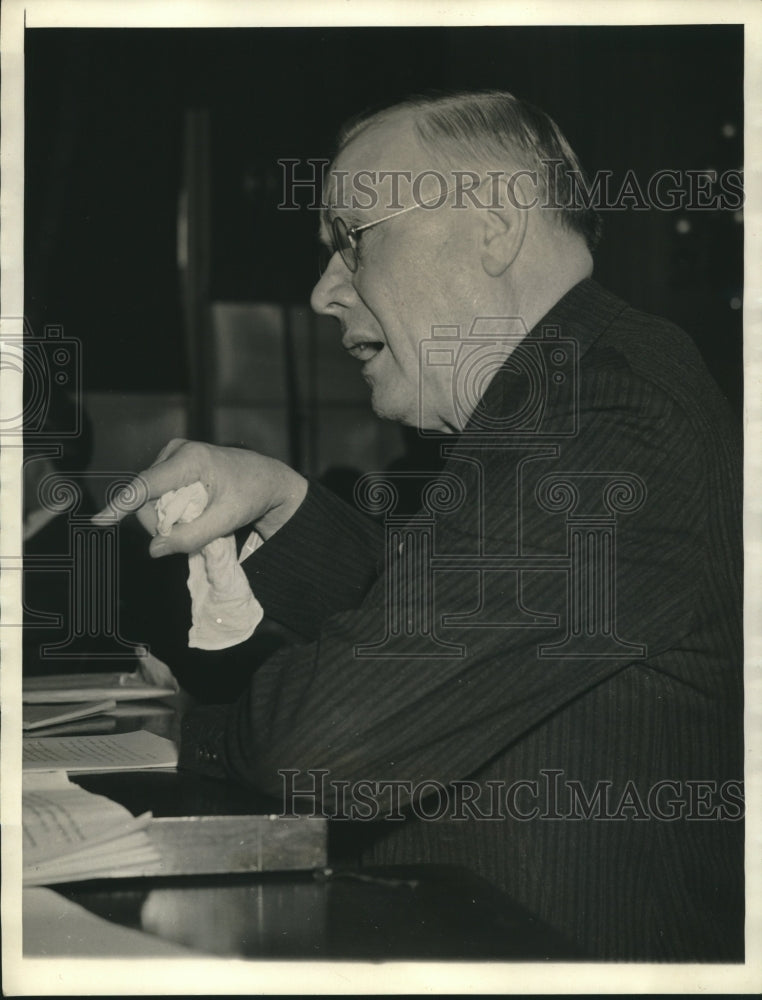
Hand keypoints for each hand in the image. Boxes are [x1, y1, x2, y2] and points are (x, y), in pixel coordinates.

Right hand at [92, 439, 307, 556]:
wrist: (267, 479)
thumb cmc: (251, 495)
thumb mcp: (226, 521)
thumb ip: (191, 537)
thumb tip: (155, 549)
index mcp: (190, 459)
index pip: (146, 486)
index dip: (122, 506)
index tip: (100, 521)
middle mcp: (177, 451)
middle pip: (147, 497)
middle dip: (162, 521)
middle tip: (195, 530)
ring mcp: (174, 454)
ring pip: (152, 497)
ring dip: (169, 516)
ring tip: (200, 517)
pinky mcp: (174, 462)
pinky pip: (159, 492)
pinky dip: (172, 508)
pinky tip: (194, 510)